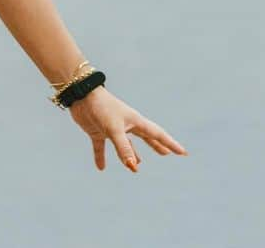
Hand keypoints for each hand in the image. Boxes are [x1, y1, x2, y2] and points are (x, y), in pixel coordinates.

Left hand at [69, 86, 187, 172]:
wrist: (80, 95)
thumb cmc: (101, 107)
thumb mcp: (114, 129)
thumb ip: (124, 148)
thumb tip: (133, 168)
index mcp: (135, 121)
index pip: (157, 134)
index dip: (170, 144)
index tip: (183, 152)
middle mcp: (125, 124)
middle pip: (145, 137)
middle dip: (156, 145)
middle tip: (167, 153)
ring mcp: (111, 128)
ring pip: (125, 144)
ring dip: (132, 154)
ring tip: (137, 164)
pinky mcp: (97, 131)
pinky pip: (101, 147)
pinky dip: (101, 157)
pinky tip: (101, 168)